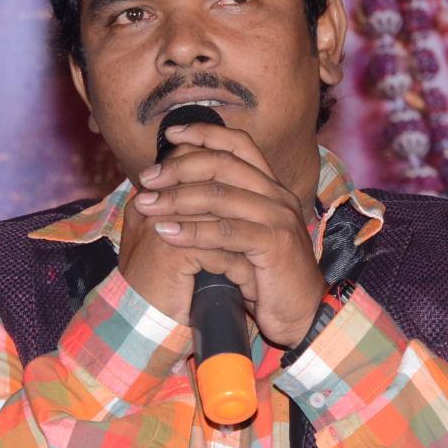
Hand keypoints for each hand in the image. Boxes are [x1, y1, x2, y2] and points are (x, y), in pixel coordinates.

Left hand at [125, 122, 325, 347]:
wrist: (302, 314)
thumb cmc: (266, 278)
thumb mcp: (243, 236)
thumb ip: (221, 212)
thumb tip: (175, 190)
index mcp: (271, 188)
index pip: (239, 144)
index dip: (204, 133)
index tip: (170, 134)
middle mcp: (277, 196)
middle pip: (223, 164)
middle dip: (179, 168)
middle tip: (147, 178)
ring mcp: (279, 219)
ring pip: (219, 196)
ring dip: (176, 198)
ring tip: (146, 205)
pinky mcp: (275, 245)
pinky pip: (226, 231)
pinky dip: (191, 231)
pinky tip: (165, 233)